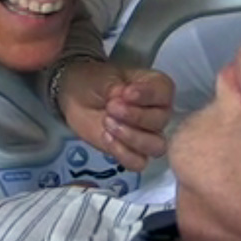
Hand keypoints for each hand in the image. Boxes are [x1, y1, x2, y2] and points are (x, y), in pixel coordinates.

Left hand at [58, 61, 173, 170]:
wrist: (76, 98)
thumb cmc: (95, 82)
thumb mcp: (102, 77)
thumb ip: (115, 86)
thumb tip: (124, 96)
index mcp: (156, 87)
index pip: (164, 92)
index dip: (147, 95)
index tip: (126, 93)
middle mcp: (158, 112)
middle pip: (160, 121)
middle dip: (135, 116)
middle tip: (111, 108)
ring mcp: (147, 135)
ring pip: (156, 146)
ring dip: (131, 137)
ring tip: (108, 123)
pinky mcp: (133, 152)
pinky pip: (139, 162)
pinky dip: (123, 153)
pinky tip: (107, 138)